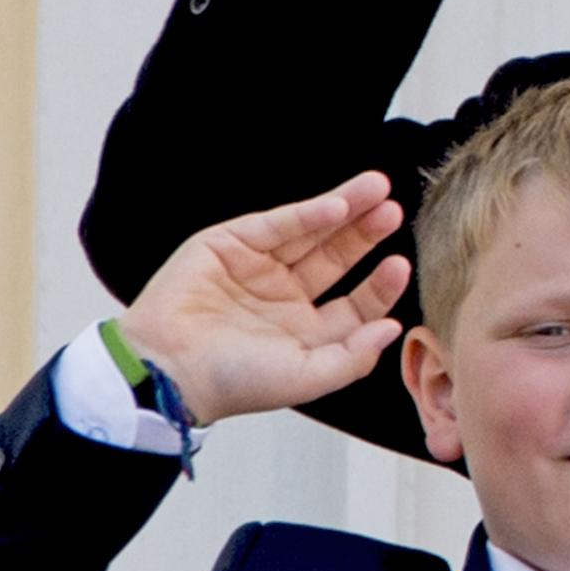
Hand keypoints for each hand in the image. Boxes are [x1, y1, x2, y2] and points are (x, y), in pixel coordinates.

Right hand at [114, 174, 411, 427]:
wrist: (169, 369)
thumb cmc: (233, 382)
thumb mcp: (306, 377)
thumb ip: (354, 356)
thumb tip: (393, 328)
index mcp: (305, 331)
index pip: (354, 302)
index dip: (379, 285)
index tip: (400, 265)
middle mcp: (284, 297)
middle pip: (336, 258)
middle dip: (366, 234)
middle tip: (394, 211)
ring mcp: (256, 268)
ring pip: (310, 233)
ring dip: (344, 209)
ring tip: (378, 188)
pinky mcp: (228, 245)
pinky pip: (277, 225)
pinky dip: (307, 214)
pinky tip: (338, 205)